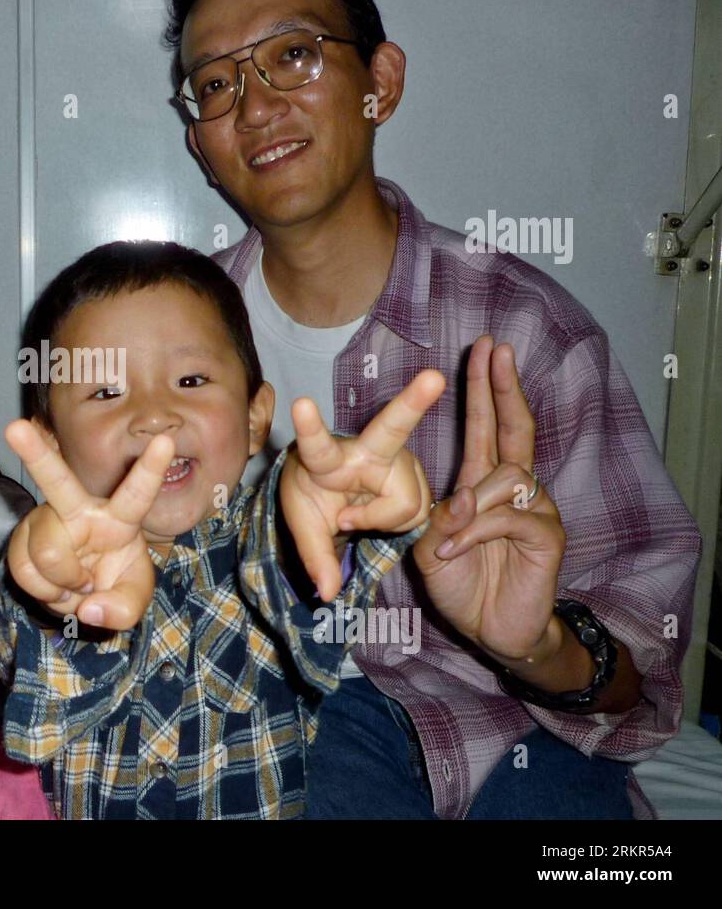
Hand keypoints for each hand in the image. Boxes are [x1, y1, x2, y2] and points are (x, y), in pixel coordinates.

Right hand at [3, 418, 174, 631]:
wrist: (79, 596)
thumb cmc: (113, 582)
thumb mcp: (130, 600)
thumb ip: (122, 609)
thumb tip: (88, 608)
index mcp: (118, 519)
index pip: (137, 494)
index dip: (151, 468)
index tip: (167, 439)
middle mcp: (78, 511)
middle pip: (56, 481)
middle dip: (35, 453)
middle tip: (15, 428)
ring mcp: (45, 521)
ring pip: (47, 552)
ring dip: (62, 584)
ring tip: (75, 587)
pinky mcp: (21, 539)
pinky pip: (24, 569)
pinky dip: (42, 590)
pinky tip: (55, 587)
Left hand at [280, 369, 443, 599]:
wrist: (330, 488)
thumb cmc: (313, 497)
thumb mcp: (304, 526)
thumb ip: (315, 557)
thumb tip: (328, 592)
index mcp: (326, 459)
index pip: (316, 446)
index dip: (309, 428)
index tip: (299, 403)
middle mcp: (366, 451)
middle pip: (392, 429)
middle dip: (413, 402)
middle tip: (434, 377)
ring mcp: (397, 460)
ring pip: (408, 503)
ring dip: (384, 520)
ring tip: (357, 517)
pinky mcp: (416, 475)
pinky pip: (421, 513)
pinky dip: (400, 522)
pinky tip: (382, 512)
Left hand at [412, 336, 564, 661]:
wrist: (494, 630)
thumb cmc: (462, 583)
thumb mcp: (431, 548)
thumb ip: (439, 520)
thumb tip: (461, 499)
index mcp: (484, 483)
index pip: (488, 426)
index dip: (486, 389)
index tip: (484, 350)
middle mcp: (515, 487)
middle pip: (514, 428)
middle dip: (502, 387)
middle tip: (496, 348)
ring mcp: (535, 508)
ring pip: (504, 477)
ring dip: (468, 505)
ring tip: (445, 540)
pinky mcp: (547, 535)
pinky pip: (507, 516)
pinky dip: (474, 531)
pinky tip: (457, 550)